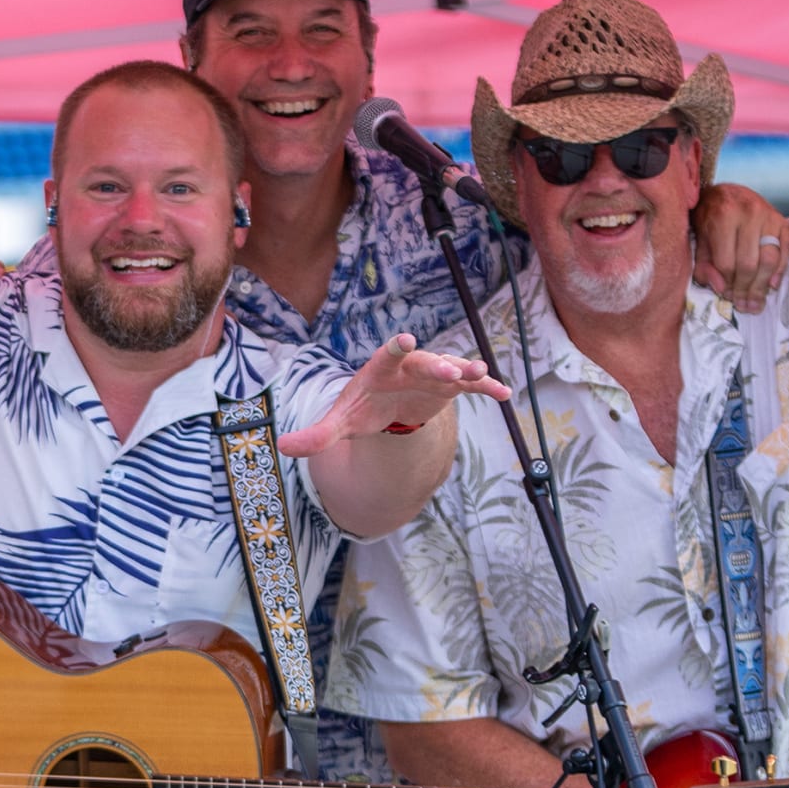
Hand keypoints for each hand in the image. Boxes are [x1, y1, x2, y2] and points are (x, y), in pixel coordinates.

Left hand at [277, 334, 508, 457]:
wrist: (386, 407)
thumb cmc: (362, 409)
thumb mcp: (340, 423)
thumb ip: (317, 436)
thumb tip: (284, 447)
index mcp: (381, 369)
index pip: (388, 354)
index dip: (397, 347)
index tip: (405, 340)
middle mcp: (410, 366)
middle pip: (425, 361)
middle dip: (438, 364)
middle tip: (452, 369)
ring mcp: (433, 374)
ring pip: (452, 368)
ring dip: (467, 370)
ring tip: (482, 373)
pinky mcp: (450, 386)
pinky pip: (471, 385)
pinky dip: (486, 387)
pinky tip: (504, 394)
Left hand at [692, 182, 788, 312]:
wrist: (726, 194)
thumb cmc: (709, 219)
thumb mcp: (700, 239)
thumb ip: (705, 265)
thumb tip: (721, 289)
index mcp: (723, 217)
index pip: (727, 262)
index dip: (726, 284)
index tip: (726, 297)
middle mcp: (749, 214)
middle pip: (749, 264)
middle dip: (745, 289)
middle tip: (743, 305)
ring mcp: (769, 216)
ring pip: (769, 259)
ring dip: (762, 285)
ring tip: (755, 301)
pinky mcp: (783, 220)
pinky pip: (787, 249)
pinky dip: (781, 270)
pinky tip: (772, 285)